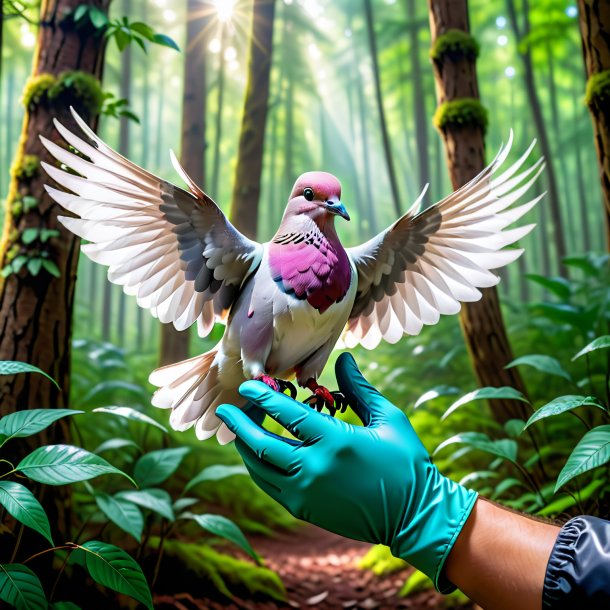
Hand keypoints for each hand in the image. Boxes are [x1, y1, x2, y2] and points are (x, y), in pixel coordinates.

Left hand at [216, 353, 476, 591]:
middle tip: (224, 409)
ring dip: (245, 445)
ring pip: (260, 468)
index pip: (286, 414)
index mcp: (335, 441)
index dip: (263, 396)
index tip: (248, 384)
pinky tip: (257, 454)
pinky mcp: (305, 509)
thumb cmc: (406, 462)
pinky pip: (270, 486)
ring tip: (238, 429)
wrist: (414, 515)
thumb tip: (344, 358)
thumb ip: (360, 388)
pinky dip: (258, 468)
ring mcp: (306, 493)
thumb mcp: (388, 418)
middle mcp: (314, 468)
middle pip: (260, 444)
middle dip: (238, 423)